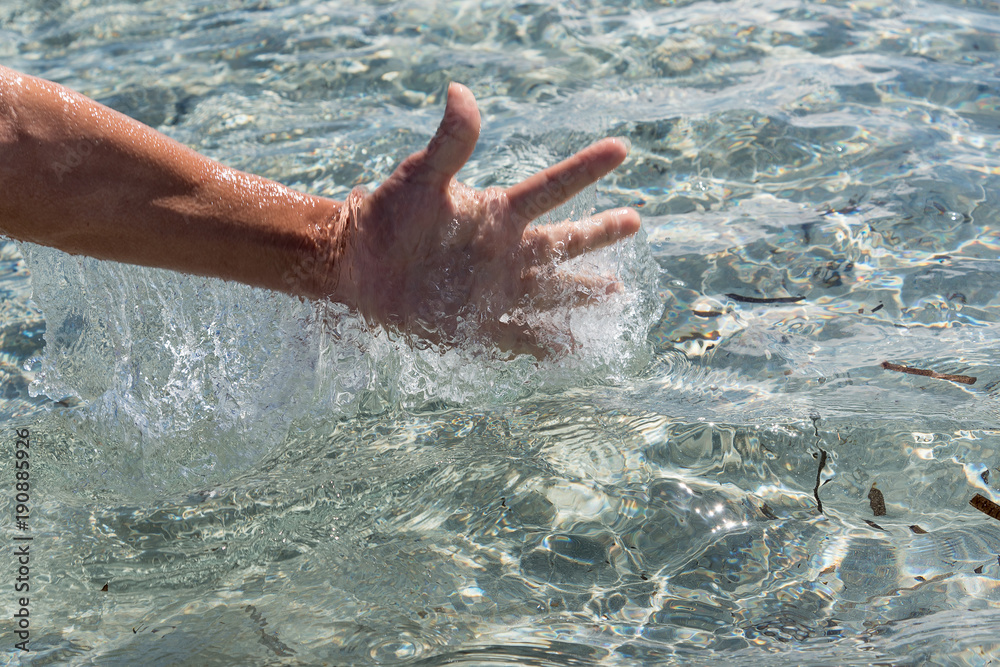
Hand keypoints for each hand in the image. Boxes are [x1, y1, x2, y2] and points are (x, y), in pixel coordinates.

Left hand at [317, 83, 639, 356]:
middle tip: (633, 222)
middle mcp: (506, 253)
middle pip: (565, 243)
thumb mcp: (422, 178)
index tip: (621, 148)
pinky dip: (548, 344)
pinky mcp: (478, 326)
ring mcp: (496, 292)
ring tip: (616, 293)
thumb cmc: (387, 216)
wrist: (356, 266)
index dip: (586, 170)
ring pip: (553, 293)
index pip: (552, 190)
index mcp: (499, 216)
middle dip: (600, 234)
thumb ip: (450, 143)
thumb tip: (460, 91)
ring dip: (584, 294)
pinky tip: (572, 348)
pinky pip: (522, 337)